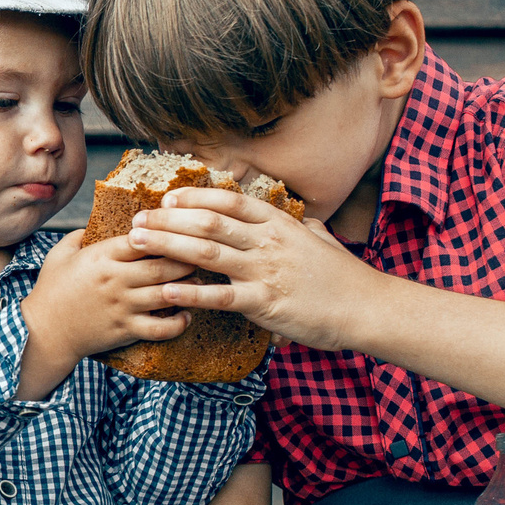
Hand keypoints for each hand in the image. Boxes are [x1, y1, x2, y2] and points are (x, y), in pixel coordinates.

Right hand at [13, 230, 198, 399]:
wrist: (44, 332)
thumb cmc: (51, 290)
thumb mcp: (59, 254)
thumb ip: (79, 234)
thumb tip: (98, 219)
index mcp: (101, 256)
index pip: (143, 237)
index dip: (165, 231)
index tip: (179, 228)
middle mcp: (115, 280)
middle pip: (163, 265)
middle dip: (187, 259)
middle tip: (201, 254)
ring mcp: (122, 306)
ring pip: (167, 294)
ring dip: (189, 287)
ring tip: (200, 281)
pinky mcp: (126, 330)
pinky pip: (161, 328)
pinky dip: (179, 322)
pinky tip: (186, 315)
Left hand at [128, 187, 382, 351]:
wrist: (368, 307)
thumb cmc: (344, 277)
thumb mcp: (321, 239)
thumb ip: (303, 227)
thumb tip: (300, 218)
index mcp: (278, 223)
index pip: (229, 200)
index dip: (194, 197)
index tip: (167, 198)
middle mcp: (267, 241)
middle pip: (208, 221)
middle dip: (167, 219)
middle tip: (137, 220)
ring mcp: (265, 271)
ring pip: (206, 252)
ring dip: (167, 245)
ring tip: (137, 243)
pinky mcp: (264, 303)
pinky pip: (220, 296)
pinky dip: (190, 292)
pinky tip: (166, 289)